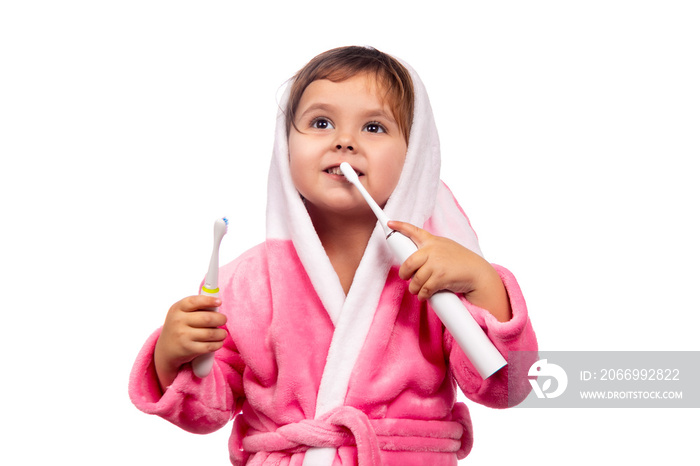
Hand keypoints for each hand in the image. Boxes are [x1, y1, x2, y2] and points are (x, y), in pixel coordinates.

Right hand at [154, 295, 227, 389]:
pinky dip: (218, 344)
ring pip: (211, 333)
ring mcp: (182, 336)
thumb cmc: (179, 327)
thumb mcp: (181, 314)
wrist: (166, 350)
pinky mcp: (187, 349)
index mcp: (177, 309)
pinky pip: (209, 346)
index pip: (194, 301)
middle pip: (207, 318)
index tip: (219, 302)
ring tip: (223, 333)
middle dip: (221, 319)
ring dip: (222, 333)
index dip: (209, 300)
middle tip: (224, 320)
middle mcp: (178, 321)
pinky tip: (219, 342)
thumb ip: (196, 307)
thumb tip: (217, 302)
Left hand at [388, 220, 511, 321]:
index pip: (414, 231)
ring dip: (414, 288)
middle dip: (404, 274)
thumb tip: (413, 261)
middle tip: (406, 277)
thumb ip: (430, 251)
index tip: (390, 223)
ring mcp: (436, 264)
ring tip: (417, 290)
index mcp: (433, 241)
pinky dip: (422, 295)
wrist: (478, 273)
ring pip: (415, 280)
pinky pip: (424, 289)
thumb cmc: (460, 262)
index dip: (400, 226)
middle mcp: (433, 250)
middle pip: (408, 263)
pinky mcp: (440, 277)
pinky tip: (424, 295)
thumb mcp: (445, 248)